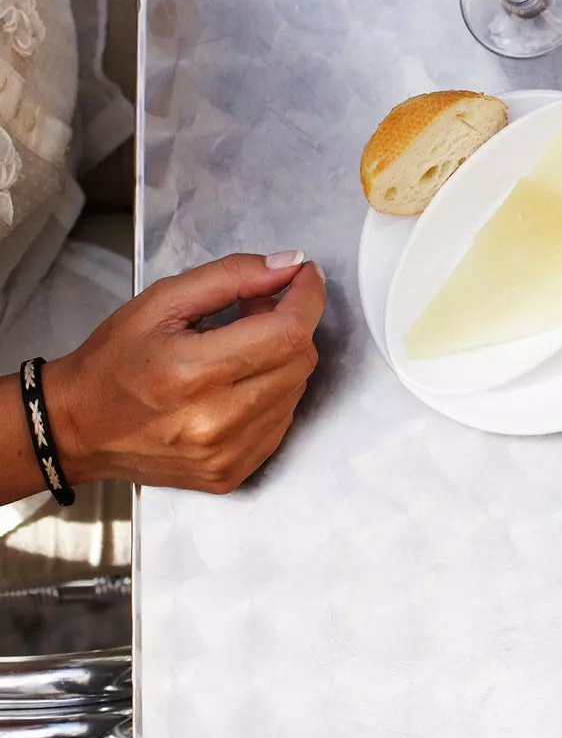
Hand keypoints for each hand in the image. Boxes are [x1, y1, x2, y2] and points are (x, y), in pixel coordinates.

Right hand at [50, 252, 325, 492]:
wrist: (77, 428)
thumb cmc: (114, 361)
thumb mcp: (162, 302)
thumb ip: (232, 276)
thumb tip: (291, 264)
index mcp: (193, 373)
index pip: (288, 332)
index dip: (308, 297)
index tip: (305, 276)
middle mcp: (215, 421)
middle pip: (299, 359)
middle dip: (291, 324)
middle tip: (258, 308)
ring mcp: (227, 454)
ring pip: (296, 390)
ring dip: (282, 359)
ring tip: (242, 347)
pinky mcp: (233, 472)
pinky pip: (282, 421)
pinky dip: (273, 393)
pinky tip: (239, 383)